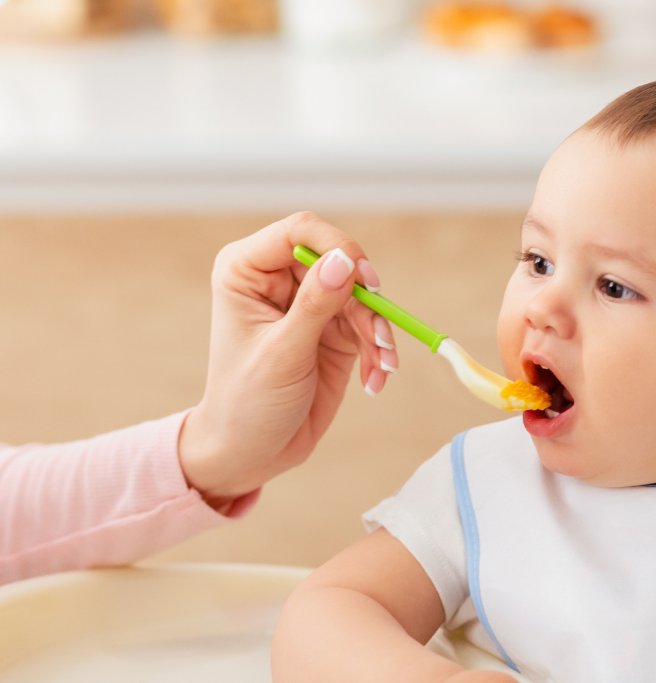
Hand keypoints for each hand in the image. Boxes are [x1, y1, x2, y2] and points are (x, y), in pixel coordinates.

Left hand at [178, 212, 397, 503]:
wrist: (251, 451)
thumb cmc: (247, 403)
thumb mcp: (282, 354)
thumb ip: (316, 305)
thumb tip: (345, 259)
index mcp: (248, 271)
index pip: (301, 231)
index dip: (337, 246)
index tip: (363, 279)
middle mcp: (279, 280)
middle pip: (341, 262)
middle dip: (366, 301)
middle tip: (379, 336)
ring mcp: (310, 304)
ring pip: (362, 296)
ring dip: (378, 331)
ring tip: (382, 365)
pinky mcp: (334, 331)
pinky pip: (370, 325)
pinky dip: (379, 351)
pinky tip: (376, 379)